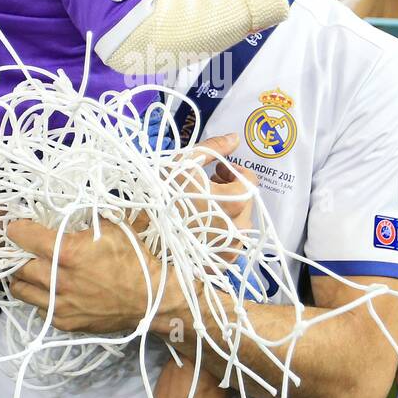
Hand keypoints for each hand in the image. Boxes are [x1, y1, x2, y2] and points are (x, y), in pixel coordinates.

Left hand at [7, 216, 161, 333]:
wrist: (149, 299)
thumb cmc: (132, 259)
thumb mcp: (111, 227)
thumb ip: (84, 219)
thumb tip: (66, 211)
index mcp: (65, 252)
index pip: (21, 236)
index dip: (18, 228)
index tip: (20, 227)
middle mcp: (56, 279)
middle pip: (16, 265)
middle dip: (19, 255)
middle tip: (28, 250)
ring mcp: (58, 304)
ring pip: (20, 289)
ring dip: (25, 278)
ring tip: (36, 271)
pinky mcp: (64, 322)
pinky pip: (39, 308)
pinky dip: (41, 298)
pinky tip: (54, 290)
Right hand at [171, 134, 259, 254]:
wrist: (147, 233)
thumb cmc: (166, 195)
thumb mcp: (185, 164)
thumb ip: (214, 149)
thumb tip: (235, 138)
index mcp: (234, 202)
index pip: (250, 181)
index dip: (234, 172)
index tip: (218, 170)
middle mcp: (239, 227)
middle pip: (246, 201)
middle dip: (232, 189)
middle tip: (209, 185)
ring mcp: (232, 246)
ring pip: (240, 220)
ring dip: (228, 209)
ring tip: (205, 204)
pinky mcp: (225, 259)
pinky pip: (232, 239)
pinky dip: (223, 229)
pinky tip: (204, 224)